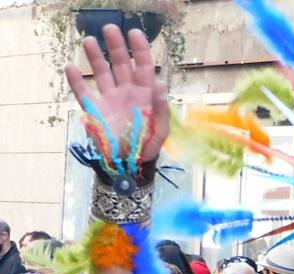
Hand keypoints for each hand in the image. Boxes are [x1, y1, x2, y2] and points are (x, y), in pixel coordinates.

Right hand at [65, 26, 170, 164]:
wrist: (128, 166)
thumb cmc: (147, 148)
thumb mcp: (160, 131)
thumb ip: (162, 109)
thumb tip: (161, 85)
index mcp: (145, 96)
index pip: (144, 67)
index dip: (140, 50)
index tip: (134, 33)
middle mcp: (127, 93)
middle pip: (122, 64)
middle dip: (117, 46)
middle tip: (109, 29)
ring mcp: (109, 100)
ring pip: (102, 73)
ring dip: (96, 57)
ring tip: (89, 40)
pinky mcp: (94, 110)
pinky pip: (83, 92)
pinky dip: (77, 81)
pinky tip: (71, 67)